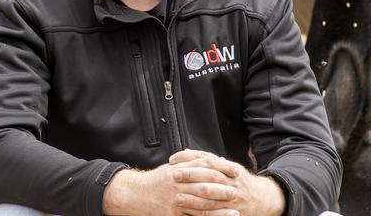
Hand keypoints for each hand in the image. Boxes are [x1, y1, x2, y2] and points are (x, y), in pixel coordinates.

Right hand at [102, 157, 238, 215]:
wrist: (132, 194)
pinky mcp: (172, 214)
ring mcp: (175, 199)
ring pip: (201, 204)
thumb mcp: (170, 168)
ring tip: (235, 213)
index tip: (234, 171)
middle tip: (238, 192)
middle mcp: (178, 183)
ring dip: (219, 210)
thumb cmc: (153, 182)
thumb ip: (188, 163)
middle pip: (205, 184)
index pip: (204, 166)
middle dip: (223, 188)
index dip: (221, 168)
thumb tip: (209, 159)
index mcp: (179, 169)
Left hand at [169, 149, 285, 215]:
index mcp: (230, 168)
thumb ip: (209, 160)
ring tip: (178, 197)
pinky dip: (202, 213)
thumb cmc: (239, 181)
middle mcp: (232, 181)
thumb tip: (187, 151)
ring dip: (193, 198)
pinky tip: (190, 212)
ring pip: (211, 198)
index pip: (208, 159)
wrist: (261, 199)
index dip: (190, 158)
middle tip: (174, 175)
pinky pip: (215, 213)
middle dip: (191, 175)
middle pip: (209, 176)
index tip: (174, 159)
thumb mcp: (228, 166)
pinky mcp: (232, 213)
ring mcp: (233, 198)